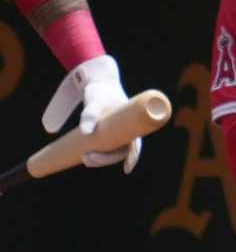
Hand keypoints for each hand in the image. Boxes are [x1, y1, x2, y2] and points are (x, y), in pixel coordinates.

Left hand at [43, 54, 139, 171]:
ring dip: (100, 158)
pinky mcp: (107, 132)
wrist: (98, 82)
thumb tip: (87, 133)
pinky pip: (105, 146)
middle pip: (121, 151)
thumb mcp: (95, 101)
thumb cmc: (100, 91)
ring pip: (112, 150)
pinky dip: (98, 153)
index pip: (135, 146)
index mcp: (132, 123)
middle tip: (87, 158)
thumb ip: (90, 115)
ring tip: (84, 156)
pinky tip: (90, 158)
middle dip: (105, 159)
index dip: (132, 158)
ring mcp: (117, 132)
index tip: (126, 169)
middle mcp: (127, 130)